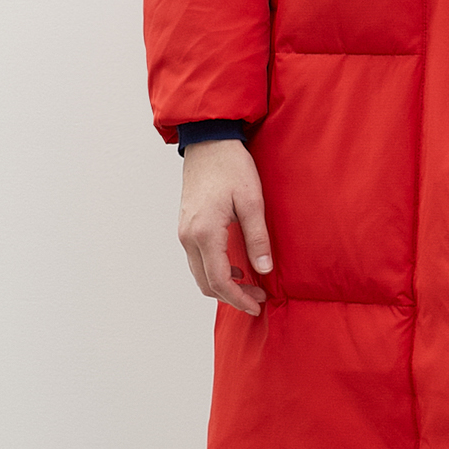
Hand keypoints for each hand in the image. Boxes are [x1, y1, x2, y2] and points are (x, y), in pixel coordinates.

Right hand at [177, 140, 270, 316]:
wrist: (209, 143)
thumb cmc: (232, 167)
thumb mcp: (252, 201)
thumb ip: (258, 238)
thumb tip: (264, 270)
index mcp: (205, 233)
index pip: (219, 280)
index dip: (238, 298)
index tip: (257, 305)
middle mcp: (189, 237)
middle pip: (206, 283)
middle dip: (232, 296)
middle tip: (259, 297)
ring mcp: (184, 232)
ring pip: (200, 273)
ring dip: (223, 285)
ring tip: (250, 284)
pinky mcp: (186, 226)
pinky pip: (197, 259)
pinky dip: (215, 271)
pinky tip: (236, 266)